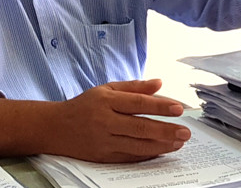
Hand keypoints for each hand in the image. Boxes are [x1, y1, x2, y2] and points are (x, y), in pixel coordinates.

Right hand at [48, 79, 190, 162]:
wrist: (55, 128)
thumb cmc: (84, 105)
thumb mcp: (106, 89)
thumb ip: (134, 86)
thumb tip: (159, 83)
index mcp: (106, 100)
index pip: (138, 103)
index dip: (160, 106)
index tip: (179, 109)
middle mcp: (105, 121)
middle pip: (140, 126)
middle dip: (166, 130)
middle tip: (185, 132)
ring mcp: (104, 141)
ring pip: (137, 145)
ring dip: (161, 145)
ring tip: (178, 143)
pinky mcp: (103, 157)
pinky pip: (130, 157)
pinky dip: (147, 155)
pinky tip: (161, 151)